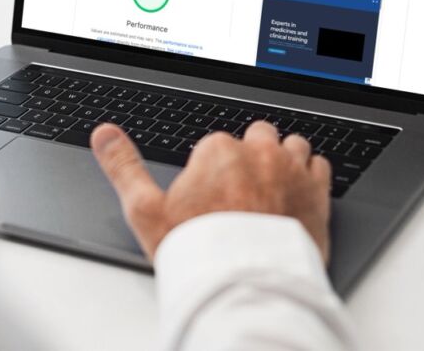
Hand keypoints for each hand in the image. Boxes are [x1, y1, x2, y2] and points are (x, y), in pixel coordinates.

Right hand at [92, 121, 331, 261]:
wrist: (246, 288)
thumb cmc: (198, 253)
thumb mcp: (145, 211)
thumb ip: (123, 166)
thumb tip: (104, 134)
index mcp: (218, 151)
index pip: (216, 144)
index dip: (210, 169)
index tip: (209, 194)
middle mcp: (258, 153)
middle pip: (255, 138)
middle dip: (248, 157)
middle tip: (238, 193)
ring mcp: (292, 170)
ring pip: (290, 146)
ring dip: (281, 160)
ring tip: (268, 191)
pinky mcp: (318, 192)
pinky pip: (319, 165)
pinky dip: (309, 175)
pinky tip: (295, 195)